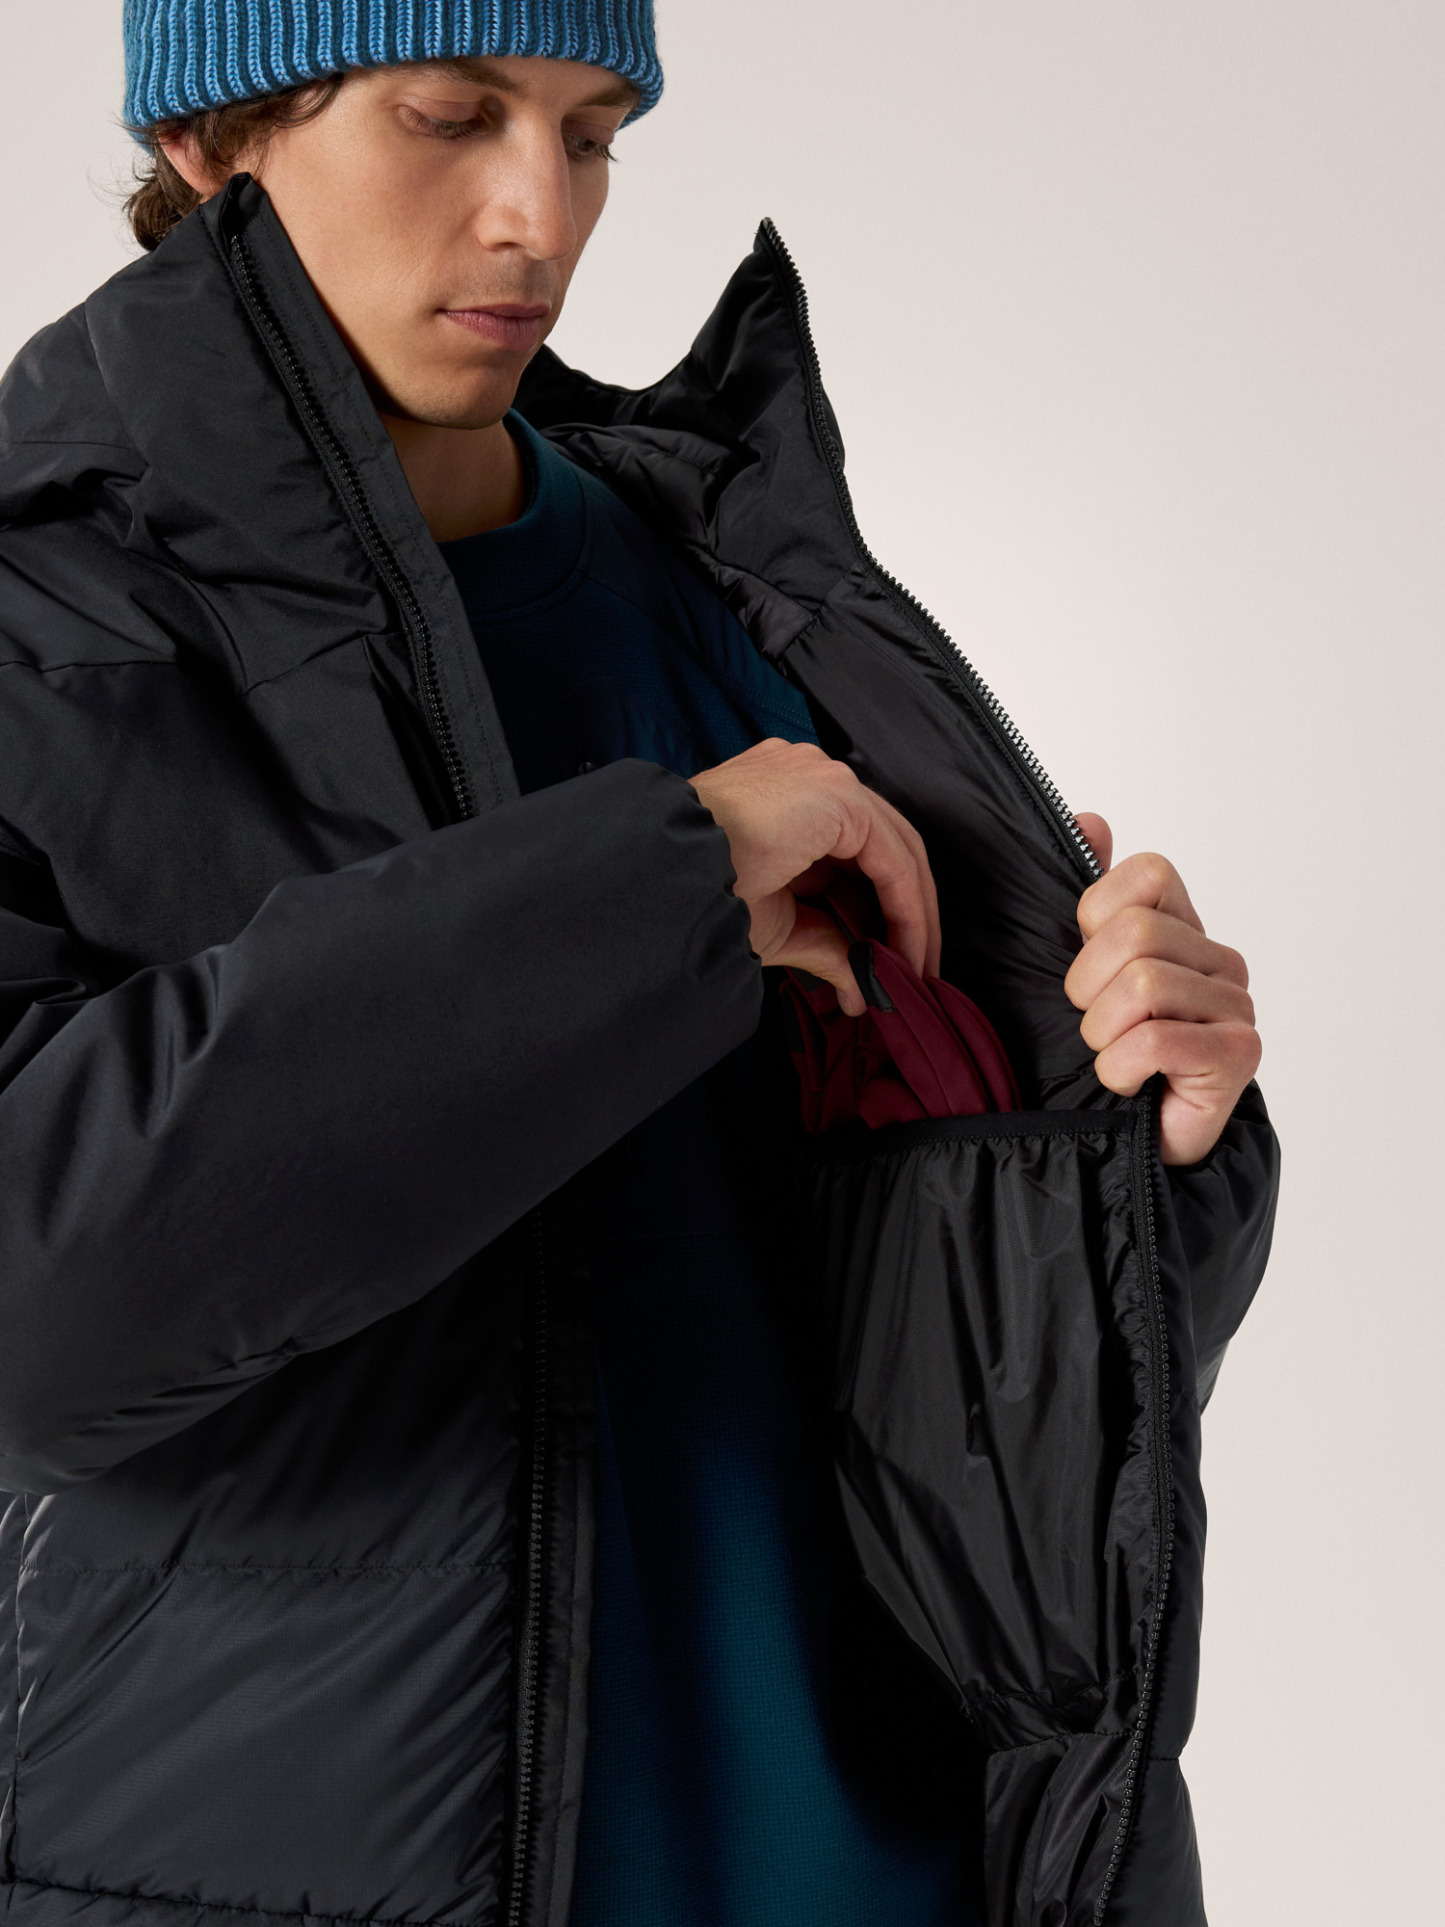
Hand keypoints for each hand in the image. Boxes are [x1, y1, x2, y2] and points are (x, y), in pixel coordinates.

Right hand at [690, 739, 940, 1015]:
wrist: (667, 873)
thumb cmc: (700, 892)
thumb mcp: (775, 926)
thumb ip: (826, 945)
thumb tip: (859, 989)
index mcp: (790, 798)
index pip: (858, 851)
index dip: (884, 909)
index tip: (894, 960)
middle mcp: (812, 777)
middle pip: (887, 847)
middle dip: (908, 915)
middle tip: (914, 971)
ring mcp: (825, 778)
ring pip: (898, 849)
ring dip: (913, 915)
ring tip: (912, 970)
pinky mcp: (837, 794)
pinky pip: (892, 856)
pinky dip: (906, 908)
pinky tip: (903, 950)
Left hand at [1065, 815, 1260, 1165]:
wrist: (1133, 1146)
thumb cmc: (1106, 1054)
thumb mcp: (1081, 970)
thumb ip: (1089, 897)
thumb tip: (1090, 820)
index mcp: (1183, 926)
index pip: (1145, 874)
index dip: (1094, 921)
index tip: (1088, 968)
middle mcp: (1217, 960)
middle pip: (1136, 934)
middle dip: (1088, 988)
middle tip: (1094, 1025)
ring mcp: (1235, 1006)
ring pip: (1142, 986)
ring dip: (1101, 1035)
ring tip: (1111, 1057)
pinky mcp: (1239, 1054)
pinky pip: (1155, 1041)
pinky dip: (1120, 1068)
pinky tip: (1127, 1083)